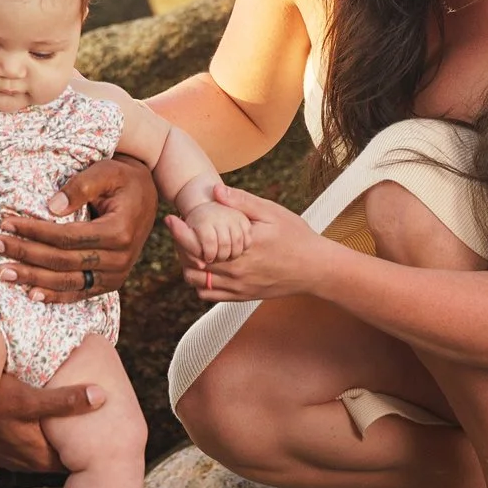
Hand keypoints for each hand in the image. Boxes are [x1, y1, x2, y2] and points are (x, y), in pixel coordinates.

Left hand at [0, 154, 158, 302]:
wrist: (146, 195)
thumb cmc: (122, 179)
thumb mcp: (106, 171)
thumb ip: (81, 186)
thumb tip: (51, 207)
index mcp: (119, 231)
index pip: (66, 237)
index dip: (34, 231)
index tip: (6, 223)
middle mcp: (120, 258)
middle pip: (62, 262)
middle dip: (24, 253)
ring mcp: (116, 275)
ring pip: (68, 282)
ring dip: (32, 279)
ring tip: (2, 271)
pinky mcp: (110, 283)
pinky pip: (80, 293)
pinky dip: (55, 296)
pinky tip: (30, 294)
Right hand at [0, 370, 107, 472]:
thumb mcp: (27, 397)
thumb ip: (65, 401)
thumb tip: (100, 396)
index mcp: (35, 451)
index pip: (69, 463)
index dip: (86, 455)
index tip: (103, 445)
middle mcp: (21, 460)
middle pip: (54, 460)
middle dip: (71, 452)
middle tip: (92, 439)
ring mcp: (6, 456)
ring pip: (37, 457)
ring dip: (50, 447)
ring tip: (67, 434)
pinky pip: (19, 451)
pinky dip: (30, 443)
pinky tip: (34, 429)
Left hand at [168, 183, 332, 302]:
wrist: (315, 268)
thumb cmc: (295, 235)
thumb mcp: (272, 212)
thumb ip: (242, 202)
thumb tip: (216, 190)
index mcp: (241, 248)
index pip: (199, 244)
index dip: (180, 232)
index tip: (172, 219)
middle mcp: (237, 271)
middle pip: (192, 263)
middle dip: (181, 246)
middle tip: (180, 231)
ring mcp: (238, 287)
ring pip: (197, 281)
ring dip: (188, 265)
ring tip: (191, 248)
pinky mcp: (241, 296)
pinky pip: (209, 295)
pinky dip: (200, 282)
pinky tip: (205, 266)